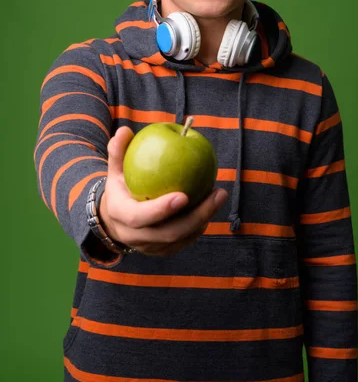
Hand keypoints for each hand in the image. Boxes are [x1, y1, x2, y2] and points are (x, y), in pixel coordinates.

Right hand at [100, 126, 227, 255]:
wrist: (114, 218)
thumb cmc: (120, 185)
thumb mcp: (115, 168)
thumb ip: (118, 150)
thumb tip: (125, 130)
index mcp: (120, 215)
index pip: (140, 217)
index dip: (161, 209)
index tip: (184, 195)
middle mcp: (134, 236)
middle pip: (168, 233)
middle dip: (196, 216)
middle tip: (217, 193)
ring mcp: (149, 247)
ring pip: (181, 239)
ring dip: (203, 219)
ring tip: (219, 195)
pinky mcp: (163, 251)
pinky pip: (185, 241)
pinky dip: (200, 225)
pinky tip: (212, 206)